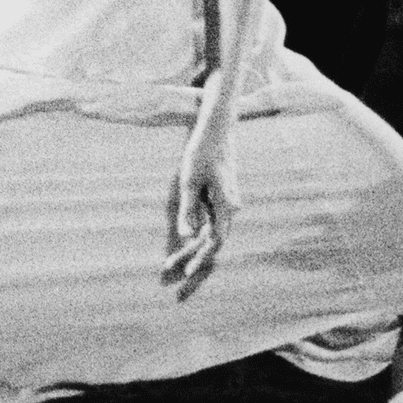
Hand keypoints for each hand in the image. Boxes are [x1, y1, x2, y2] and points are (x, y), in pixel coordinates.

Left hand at [163, 116, 240, 284]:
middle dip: (193, 256)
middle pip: (213, 240)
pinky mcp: (222, 197)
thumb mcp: (189, 181)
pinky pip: (211, 219)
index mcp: (226, 205)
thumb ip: (188, 210)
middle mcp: (231, 207)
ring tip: (171, 260)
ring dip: (193, 245)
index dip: (200, 258)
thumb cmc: (201, 152)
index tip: (186, 272)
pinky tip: (183, 237)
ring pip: (212, 231)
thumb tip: (185, 236)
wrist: (217, 129)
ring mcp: (228, 202)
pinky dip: (197, 230)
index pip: (215, 241)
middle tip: (171, 269)